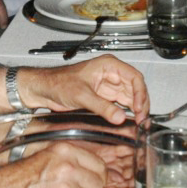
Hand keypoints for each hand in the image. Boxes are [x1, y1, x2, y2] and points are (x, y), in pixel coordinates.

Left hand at [18, 56, 149, 126]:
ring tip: (138, 122)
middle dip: (140, 103)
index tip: (139, 108)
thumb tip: (120, 117)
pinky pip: (120, 104)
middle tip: (142, 119)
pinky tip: (129, 121)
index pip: (134, 77)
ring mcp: (108, 86)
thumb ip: (102, 107)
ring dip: (135, 109)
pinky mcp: (103, 97)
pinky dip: (126, 112)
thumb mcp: (82, 95)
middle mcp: (111, 74)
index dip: (140, 93)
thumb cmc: (58, 83)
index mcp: (108, 65)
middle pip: (135, 88)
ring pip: (130, 97)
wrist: (44, 90)